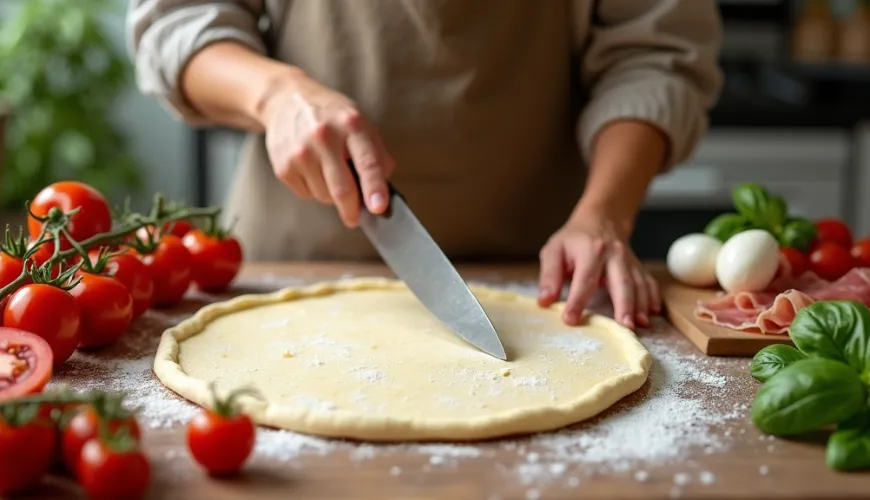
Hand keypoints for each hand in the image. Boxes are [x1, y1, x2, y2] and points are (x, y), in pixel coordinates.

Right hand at [260, 71, 395, 226]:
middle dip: (352, 210)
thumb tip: (385, 189)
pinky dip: (314, 190)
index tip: (379, 207)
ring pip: (325, 196)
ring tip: (329, 173)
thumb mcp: (360, 123)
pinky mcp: (283, 166)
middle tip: (355, 218)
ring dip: (332, 196)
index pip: (367, 162)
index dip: (375, 188)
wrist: (286, 101)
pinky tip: (312, 170)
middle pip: (342, 189)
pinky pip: (307, 194)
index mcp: (351, 125)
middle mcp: (324, 137)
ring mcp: (301, 152)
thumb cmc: (331, 116)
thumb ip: (377, 154)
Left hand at [537, 209, 660, 328]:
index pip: (583, 279)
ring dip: (640, 306)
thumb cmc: (574, 239)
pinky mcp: (638, 266)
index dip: (576, 301)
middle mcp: (614, 254)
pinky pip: (648, 282)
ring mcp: (629, 260)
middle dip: (624, 305)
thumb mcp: (554, 250)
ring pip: (638, 284)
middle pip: (621, 282)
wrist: (601, 219)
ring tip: (640, 325)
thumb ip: (549, 275)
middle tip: (625, 327)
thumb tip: (545, 301)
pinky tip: (653, 313)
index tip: (570, 320)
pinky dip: (652, 297)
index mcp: (590, 250)